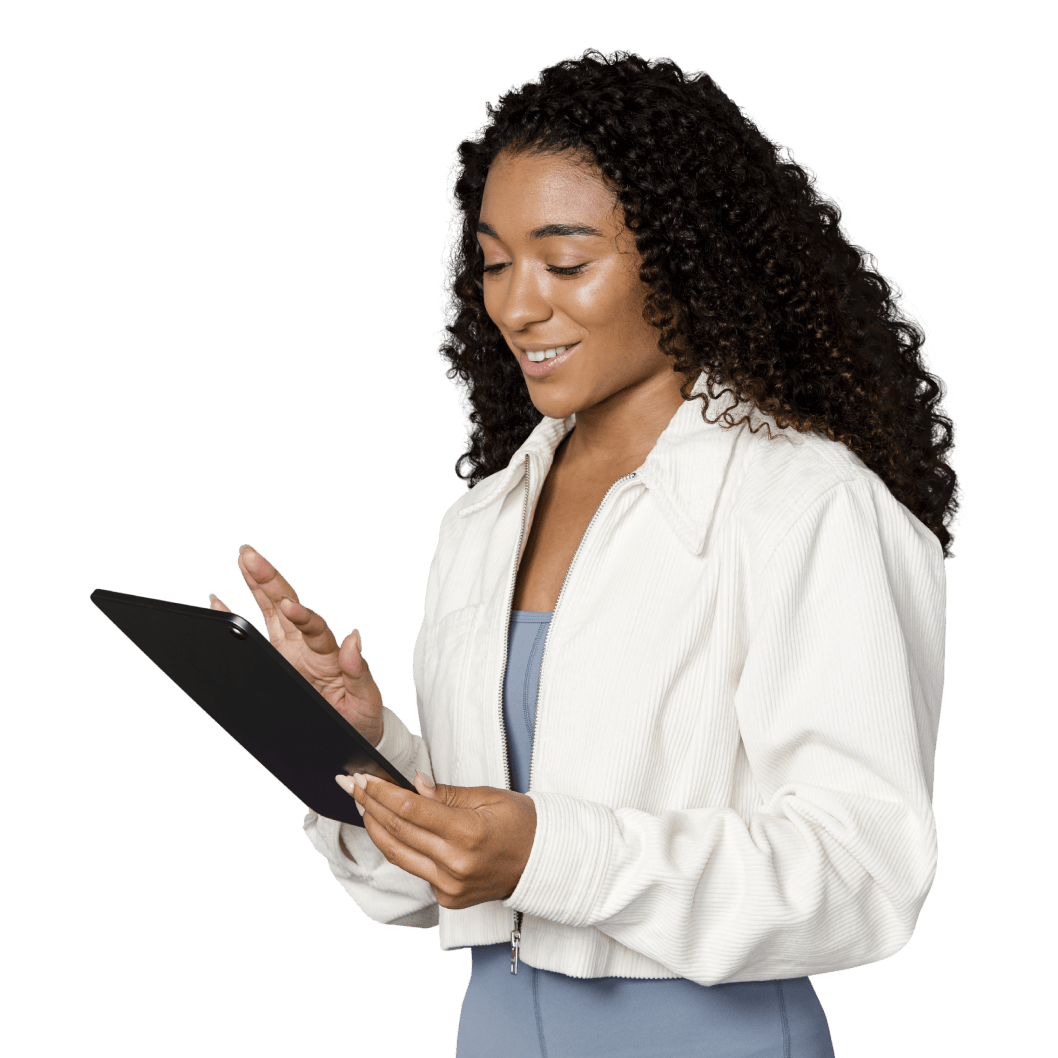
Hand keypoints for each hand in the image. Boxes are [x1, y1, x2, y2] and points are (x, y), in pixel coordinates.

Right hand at [209, 544, 384, 746]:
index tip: (289, 605)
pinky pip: (256, 634)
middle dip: (269, 579)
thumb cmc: (361, 718)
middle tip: (251, 556)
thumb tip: (355, 638)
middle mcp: (308, 646)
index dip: (302, 615)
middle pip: (287, 605)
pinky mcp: (277, 660)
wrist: (352, 736)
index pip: (315, 628)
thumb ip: (359, 672)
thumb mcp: (366, 701)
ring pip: (271, 610)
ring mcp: (291, 650)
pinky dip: (237, 617)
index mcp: (329, 655)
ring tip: (245, 558)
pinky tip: (219, 601)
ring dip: (258, 584)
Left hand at [336, 771, 536, 908]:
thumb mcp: (488, 797)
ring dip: (375, 828)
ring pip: (398, 854)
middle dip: (369, 805)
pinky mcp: (447, 899)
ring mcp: (449, 886)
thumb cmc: (521, 825)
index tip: (362, 778)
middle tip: (350, 785)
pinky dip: (400, 848)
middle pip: (397, 831)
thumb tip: (413, 785)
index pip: (410, 810)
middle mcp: (455, 863)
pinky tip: (389, 830)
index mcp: (468, 833)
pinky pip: (415, 870)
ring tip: (360, 805)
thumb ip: (446, 794)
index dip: (381, 792)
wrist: (543, 863)